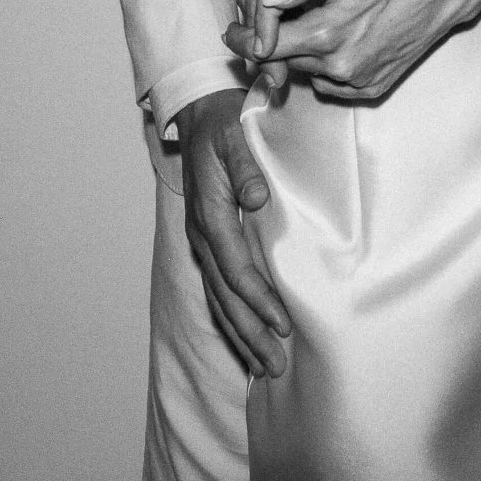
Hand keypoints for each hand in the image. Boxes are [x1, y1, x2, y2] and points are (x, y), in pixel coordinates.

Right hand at [174, 88, 290, 377]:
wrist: (199, 114)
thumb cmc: (222, 124)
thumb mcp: (234, 136)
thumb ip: (245, 166)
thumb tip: (256, 198)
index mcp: (210, 215)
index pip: (235, 268)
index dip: (258, 300)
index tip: (281, 324)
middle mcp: (203, 235)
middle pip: (226, 295)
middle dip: (250, 333)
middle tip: (275, 366)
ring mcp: (203, 241)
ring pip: (219, 298)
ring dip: (241, 333)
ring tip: (263, 366)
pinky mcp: (209, 241)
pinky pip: (218, 288)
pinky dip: (232, 316)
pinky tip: (246, 336)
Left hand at [224, 0, 479, 102]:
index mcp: (327, 35)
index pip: (266, 47)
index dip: (243, 38)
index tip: (231, 29)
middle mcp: (339, 68)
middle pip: (284, 62)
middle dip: (268, 46)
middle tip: (259, 26)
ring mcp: (357, 83)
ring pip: (307, 73)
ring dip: (297, 54)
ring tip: (300, 26)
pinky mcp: (371, 90)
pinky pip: (331, 84)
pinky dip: (323, 66)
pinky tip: (331, 41)